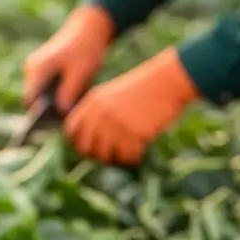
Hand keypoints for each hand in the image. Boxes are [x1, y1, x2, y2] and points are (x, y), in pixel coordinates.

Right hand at [22, 5, 115, 111]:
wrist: (89, 27)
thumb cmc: (84, 48)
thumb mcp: (80, 72)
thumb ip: (69, 92)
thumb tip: (61, 112)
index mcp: (37, 69)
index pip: (29, 100)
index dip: (36, 115)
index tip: (50, 127)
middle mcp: (33, 69)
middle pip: (34, 98)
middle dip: (47, 111)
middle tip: (66, 121)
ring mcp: (38, 68)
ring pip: (41, 94)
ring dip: (54, 102)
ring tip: (72, 110)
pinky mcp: (47, 69)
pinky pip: (48, 87)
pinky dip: (58, 94)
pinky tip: (74, 98)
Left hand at [64, 48, 199, 164]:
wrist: (167, 81)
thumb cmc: (144, 90)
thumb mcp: (112, 95)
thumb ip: (98, 114)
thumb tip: (91, 142)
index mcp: (92, 102)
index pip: (72, 130)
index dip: (79, 143)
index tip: (90, 149)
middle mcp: (100, 113)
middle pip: (86, 146)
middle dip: (97, 155)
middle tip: (111, 157)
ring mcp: (116, 123)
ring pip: (106, 154)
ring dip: (116, 158)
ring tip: (127, 153)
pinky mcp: (134, 132)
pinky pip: (127, 155)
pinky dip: (133, 157)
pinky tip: (139, 151)